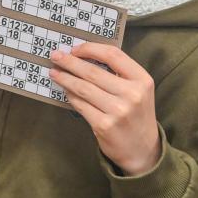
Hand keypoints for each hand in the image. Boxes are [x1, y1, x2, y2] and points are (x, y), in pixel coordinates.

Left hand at [50, 43, 159, 175]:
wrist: (142, 149)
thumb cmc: (136, 113)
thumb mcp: (137, 89)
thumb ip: (118, 72)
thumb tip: (82, 56)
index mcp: (142, 80)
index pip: (113, 54)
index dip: (90, 49)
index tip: (75, 49)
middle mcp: (132, 94)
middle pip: (93, 71)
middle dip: (70, 62)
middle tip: (56, 56)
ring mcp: (118, 111)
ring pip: (83, 88)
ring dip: (65, 78)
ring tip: (54, 72)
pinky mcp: (104, 125)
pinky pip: (81, 105)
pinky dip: (70, 95)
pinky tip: (65, 90)